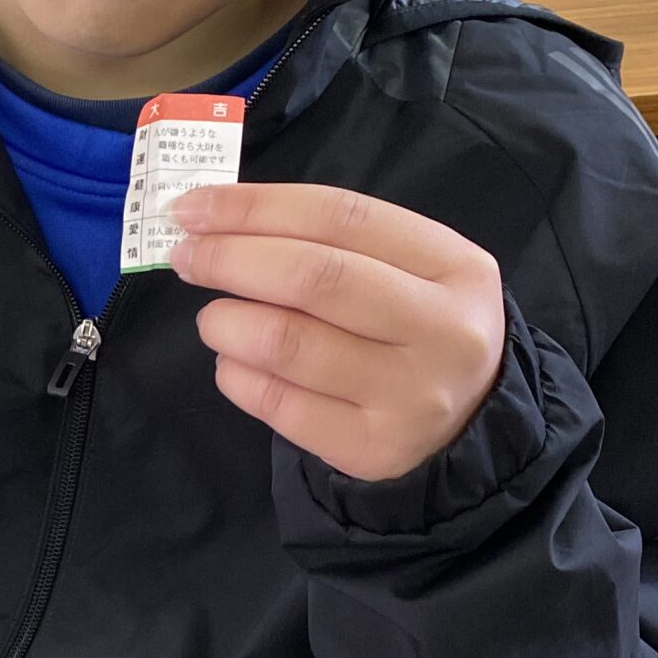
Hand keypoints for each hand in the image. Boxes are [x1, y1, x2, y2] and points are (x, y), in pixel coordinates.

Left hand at [167, 182, 506, 482]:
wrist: (469, 428)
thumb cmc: (417, 331)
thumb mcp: (409, 272)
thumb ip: (331, 242)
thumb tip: (218, 222)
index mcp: (454, 265)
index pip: (340, 216)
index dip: (255, 207)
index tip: (193, 208)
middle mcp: (442, 329)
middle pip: (315, 278)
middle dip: (231, 259)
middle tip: (187, 258)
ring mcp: (411, 395)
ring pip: (290, 344)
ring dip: (227, 323)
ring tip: (214, 320)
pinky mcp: (373, 450)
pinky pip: (281, 406)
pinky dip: (238, 377)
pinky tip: (233, 364)